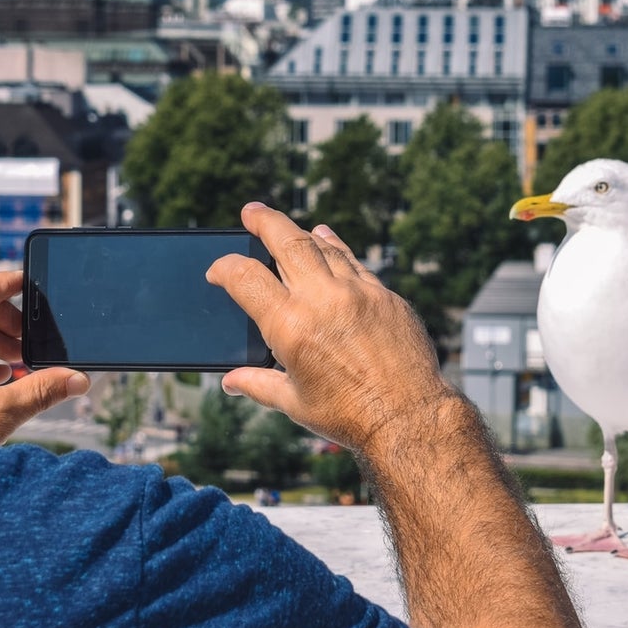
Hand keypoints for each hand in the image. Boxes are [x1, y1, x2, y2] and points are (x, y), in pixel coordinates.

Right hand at [207, 203, 448, 454]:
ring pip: (324, 247)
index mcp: (290, 327)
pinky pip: (356, 263)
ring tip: (288, 228)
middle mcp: (322, 300)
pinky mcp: (386, 296)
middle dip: (265, 221)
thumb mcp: (294, 403)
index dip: (225, 268)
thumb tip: (232, 381)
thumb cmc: (349, 416)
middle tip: (251, 211)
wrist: (408, 417)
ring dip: (302, 234)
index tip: (218, 270)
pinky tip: (328, 240)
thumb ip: (259, 384)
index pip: (245, 278)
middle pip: (287, 242)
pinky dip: (337, 248)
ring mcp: (358, 293)